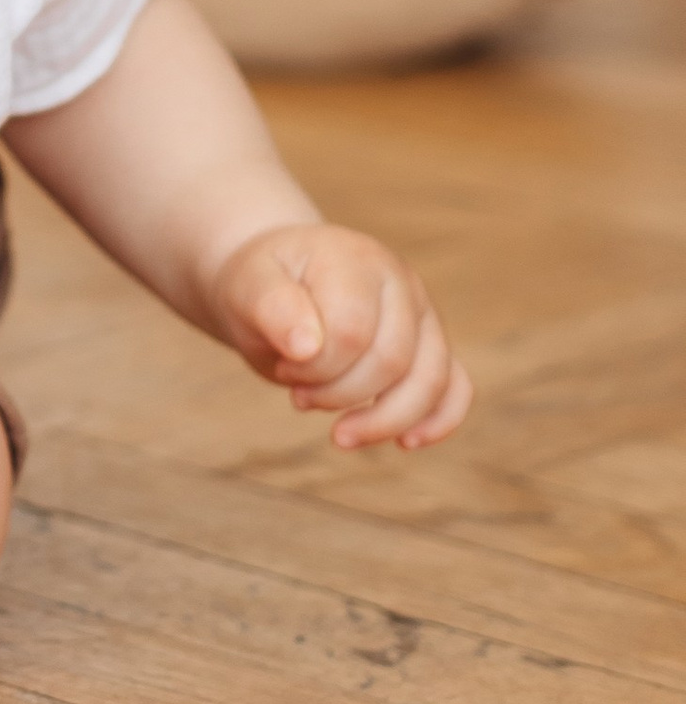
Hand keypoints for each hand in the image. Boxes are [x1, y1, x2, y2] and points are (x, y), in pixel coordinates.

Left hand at [208, 224, 471, 451]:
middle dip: (339, 394)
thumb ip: (272, 308)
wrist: (277, 279)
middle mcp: (401, 283)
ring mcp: (422, 315)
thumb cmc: (262, 284)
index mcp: (356, 260)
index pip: (352, 331)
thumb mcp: (249, 286)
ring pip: (431, 380)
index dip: (316, 367)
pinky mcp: (430, 346)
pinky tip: (406, 442)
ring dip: (383, 421)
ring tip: (339, 435)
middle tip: (298, 396)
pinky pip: (455, 387)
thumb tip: (306, 347)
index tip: (285, 367)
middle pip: (392, 361)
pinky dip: (439, 421)